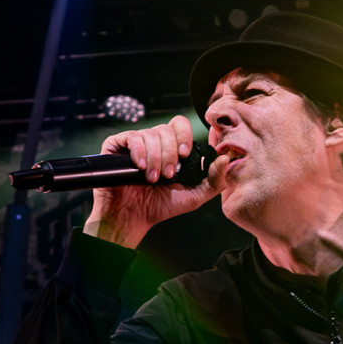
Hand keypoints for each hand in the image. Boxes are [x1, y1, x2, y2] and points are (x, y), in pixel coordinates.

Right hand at [84, 115, 219, 248]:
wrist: (133, 218)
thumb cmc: (162, 206)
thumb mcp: (195, 196)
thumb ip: (215, 180)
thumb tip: (226, 157)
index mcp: (172, 148)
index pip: (180, 125)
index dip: (184, 135)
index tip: (186, 155)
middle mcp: (154, 142)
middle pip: (166, 129)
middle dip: (170, 153)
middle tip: (168, 175)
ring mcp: (135, 143)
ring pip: (150, 134)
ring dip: (155, 158)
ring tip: (153, 179)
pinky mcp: (117, 146)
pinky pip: (130, 137)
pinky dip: (139, 151)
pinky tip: (140, 167)